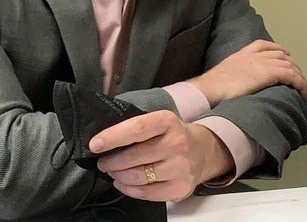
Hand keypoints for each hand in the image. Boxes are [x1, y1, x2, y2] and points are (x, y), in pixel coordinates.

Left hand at [90, 111, 231, 201]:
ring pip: (137, 177)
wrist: (203, 151)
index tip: (95, 145)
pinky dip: (128, 189)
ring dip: (118, 176)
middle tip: (104, 162)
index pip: (137, 128)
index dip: (113, 137)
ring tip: (115, 172)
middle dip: (111, 162)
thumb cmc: (172, 137)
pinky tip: (124, 182)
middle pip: (133, 157)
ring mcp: (181, 167)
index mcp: (169, 122)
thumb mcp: (160, 123)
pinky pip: (145, 192)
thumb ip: (136, 128)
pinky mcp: (181, 187)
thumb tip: (103, 140)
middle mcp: (178, 143)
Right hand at [188, 39, 306, 106]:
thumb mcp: (222, 75)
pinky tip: (304, 93)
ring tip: (305, 89)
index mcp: (242, 54)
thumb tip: (236, 86)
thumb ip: (233, 76)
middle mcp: (254, 56)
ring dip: (300, 78)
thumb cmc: (210, 89)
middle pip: (281, 56)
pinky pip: (291, 77)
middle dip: (292, 66)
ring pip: (289, 66)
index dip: (277, 49)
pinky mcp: (269, 74)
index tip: (286, 54)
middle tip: (299, 78)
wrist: (208, 90)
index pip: (264, 45)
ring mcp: (262, 63)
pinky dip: (300, 84)